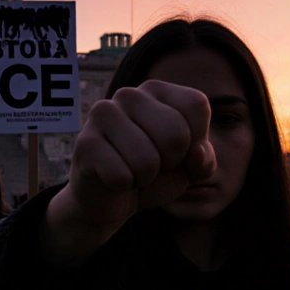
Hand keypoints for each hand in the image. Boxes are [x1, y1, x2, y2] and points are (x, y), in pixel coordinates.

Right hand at [54, 80, 215, 232]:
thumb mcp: (189, 169)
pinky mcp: (85, 142)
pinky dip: (123, 186)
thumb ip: (204, 161)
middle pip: (176, 134)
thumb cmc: (154, 177)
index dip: (196, 140)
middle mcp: (129, 94)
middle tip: (152, 165)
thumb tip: (197, 152)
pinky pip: (122, 176)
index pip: (197, 106)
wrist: (110, 199)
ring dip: (145, 177)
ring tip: (132, 171)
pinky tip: (112, 178)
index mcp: (158, 90)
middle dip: (170, 163)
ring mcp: (103, 114)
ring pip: (148, 160)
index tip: (176, 150)